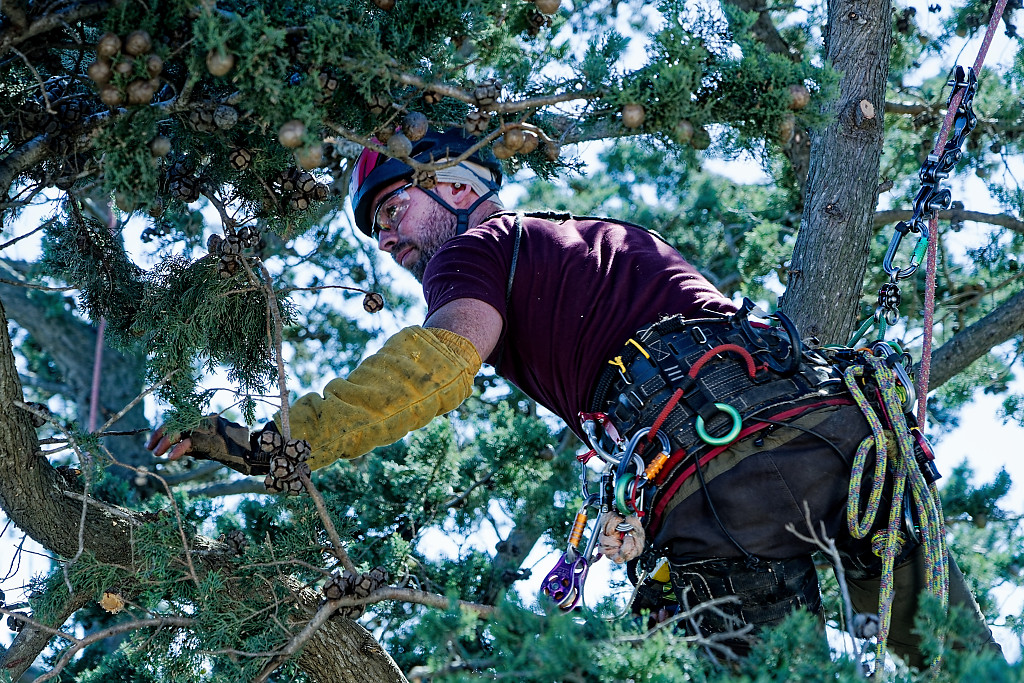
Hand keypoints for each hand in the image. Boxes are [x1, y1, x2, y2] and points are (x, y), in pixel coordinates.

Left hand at [146, 415, 275, 475]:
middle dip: (161, 435)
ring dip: (167, 441)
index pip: (177, 420)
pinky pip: (192, 441)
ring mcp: (209, 428)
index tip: (150, 444)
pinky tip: (171, 456)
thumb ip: (190, 445)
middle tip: (151, 449)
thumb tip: (169, 449)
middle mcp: (204, 420)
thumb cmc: (231, 450)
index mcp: (202, 420)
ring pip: (181, 429)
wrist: (251, 453)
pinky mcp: (213, 438)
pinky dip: (180, 448)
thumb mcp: (206, 448)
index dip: (162, 431)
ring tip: (157, 454)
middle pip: (177, 422)